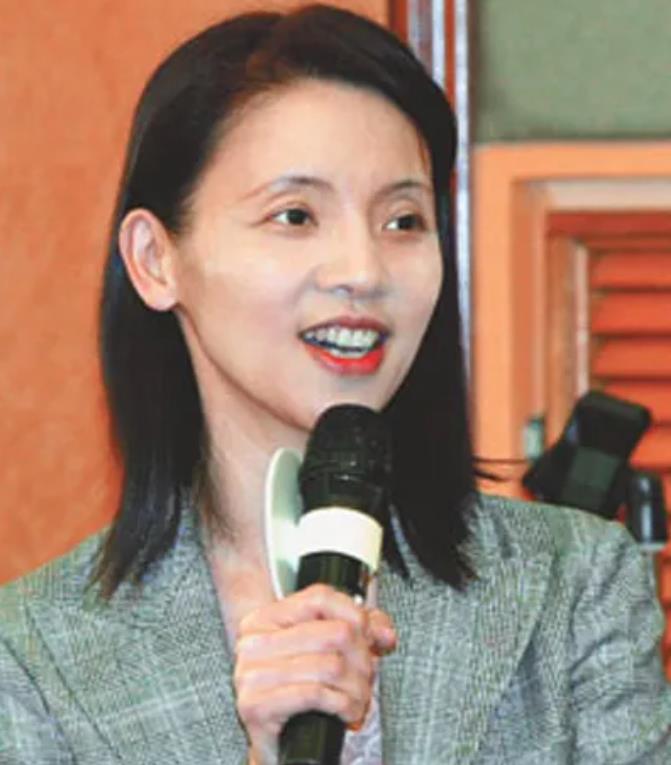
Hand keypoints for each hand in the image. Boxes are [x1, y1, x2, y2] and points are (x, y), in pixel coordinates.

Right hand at [234, 583, 396, 764]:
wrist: (274, 744)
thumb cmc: (299, 696)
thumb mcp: (326, 652)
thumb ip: (357, 631)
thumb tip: (383, 632)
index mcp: (266, 618)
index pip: (320, 597)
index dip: (356, 615)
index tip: (371, 637)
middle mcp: (254, 641)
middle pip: (335, 633)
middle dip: (363, 660)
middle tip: (366, 679)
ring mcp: (251, 673)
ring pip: (331, 665)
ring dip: (358, 688)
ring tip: (359, 700)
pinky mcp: (255, 705)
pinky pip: (316, 694)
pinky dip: (343, 705)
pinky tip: (346, 713)